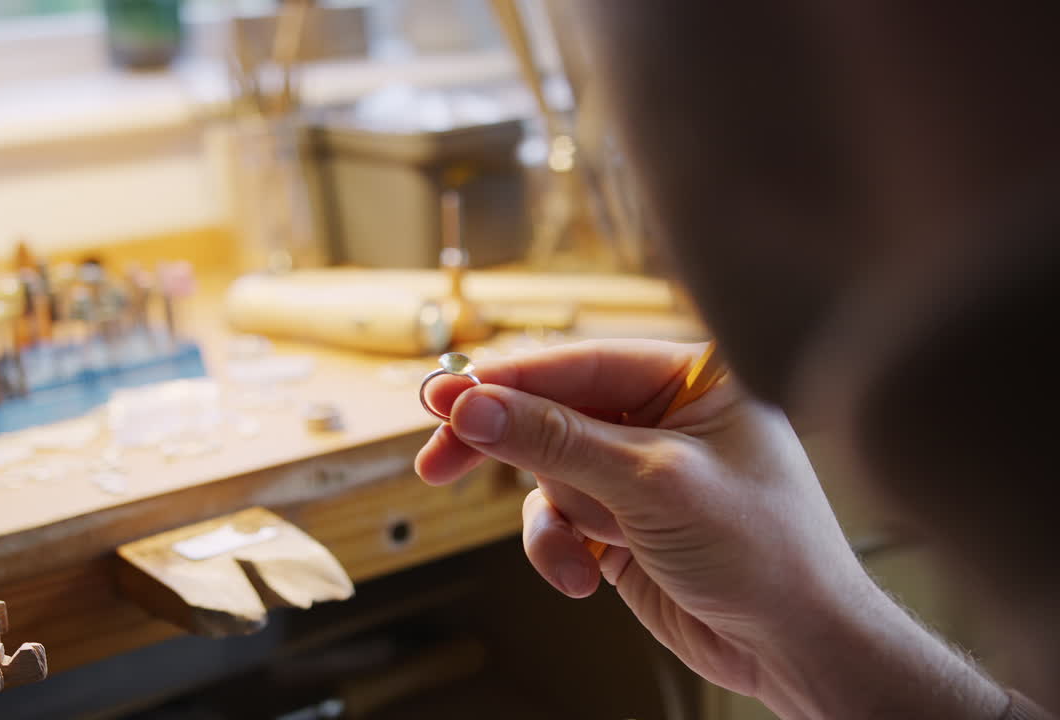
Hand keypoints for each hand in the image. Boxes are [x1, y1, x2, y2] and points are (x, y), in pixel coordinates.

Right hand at [415, 339, 1005, 718]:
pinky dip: (560, 550)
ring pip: (547, 473)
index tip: (442, 399)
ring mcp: (640, 470)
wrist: (799, 646)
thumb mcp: (654, 485)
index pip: (578, 363)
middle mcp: (663, 415)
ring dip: (549, 521)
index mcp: (691, 378)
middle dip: (502, 447)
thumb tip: (475, 407)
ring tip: (571, 558)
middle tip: (437, 459)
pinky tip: (584, 578)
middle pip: (551, 412)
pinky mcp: (623, 519)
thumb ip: (557, 441)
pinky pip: (561, 519)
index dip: (505, 382)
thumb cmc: (766, 551)